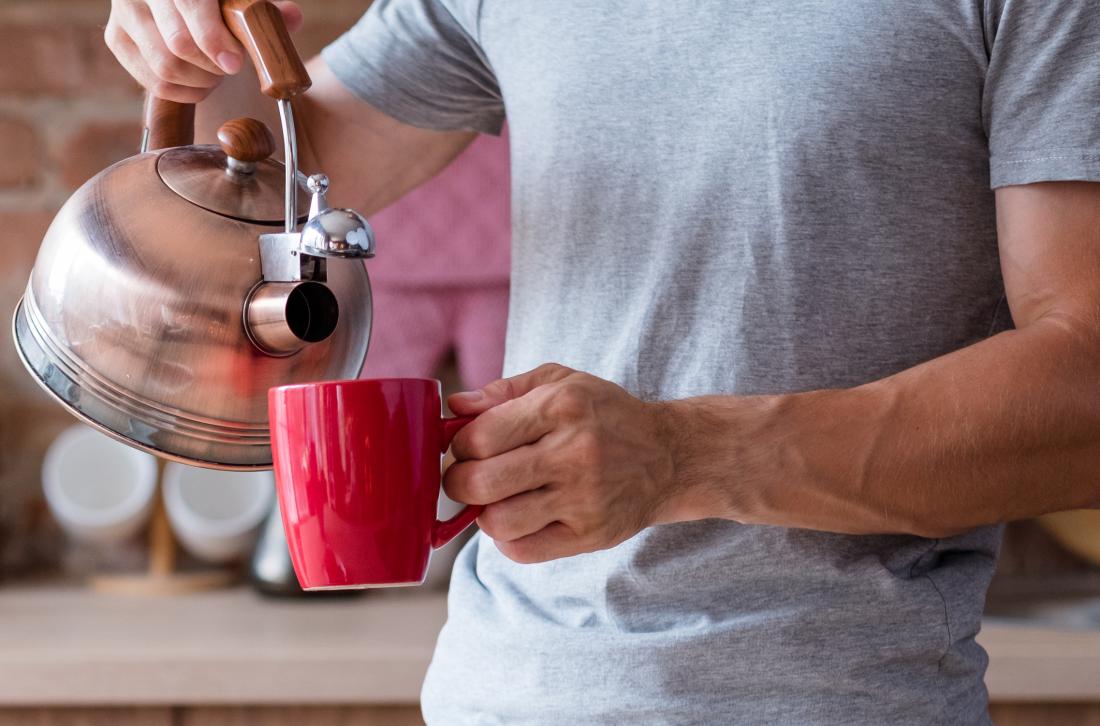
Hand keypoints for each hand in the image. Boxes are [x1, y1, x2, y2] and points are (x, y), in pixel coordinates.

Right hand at [105, 0, 303, 102]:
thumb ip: (266, 7)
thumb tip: (291, 18)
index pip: (187, 5)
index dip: (212, 39)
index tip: (235, 63)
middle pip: (177, 45)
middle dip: (212, 66)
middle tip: (231, 66)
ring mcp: (124, 13)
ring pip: (164, 67)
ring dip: (201, 81)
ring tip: (216, 72)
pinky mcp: (118, 39)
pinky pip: (153, 83)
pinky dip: (185, 92)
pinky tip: (200, 81)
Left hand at [444, 364, 701, 563]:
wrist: (669, 457)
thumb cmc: (604, 416)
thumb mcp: (562, 382)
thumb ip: (504, 391)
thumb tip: (454, 407)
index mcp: (562, 406)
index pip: (480, 436)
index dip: (460, 445)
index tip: (467, 447)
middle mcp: (574, 453)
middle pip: (481, 483)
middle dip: (459, 483)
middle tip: (467, 478)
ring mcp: (584, 498)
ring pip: (498, 522)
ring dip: (483, 513)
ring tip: (497, 499)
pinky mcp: (591, 535)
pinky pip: (523, 551)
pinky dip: (508, 539)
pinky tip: (520, 519)